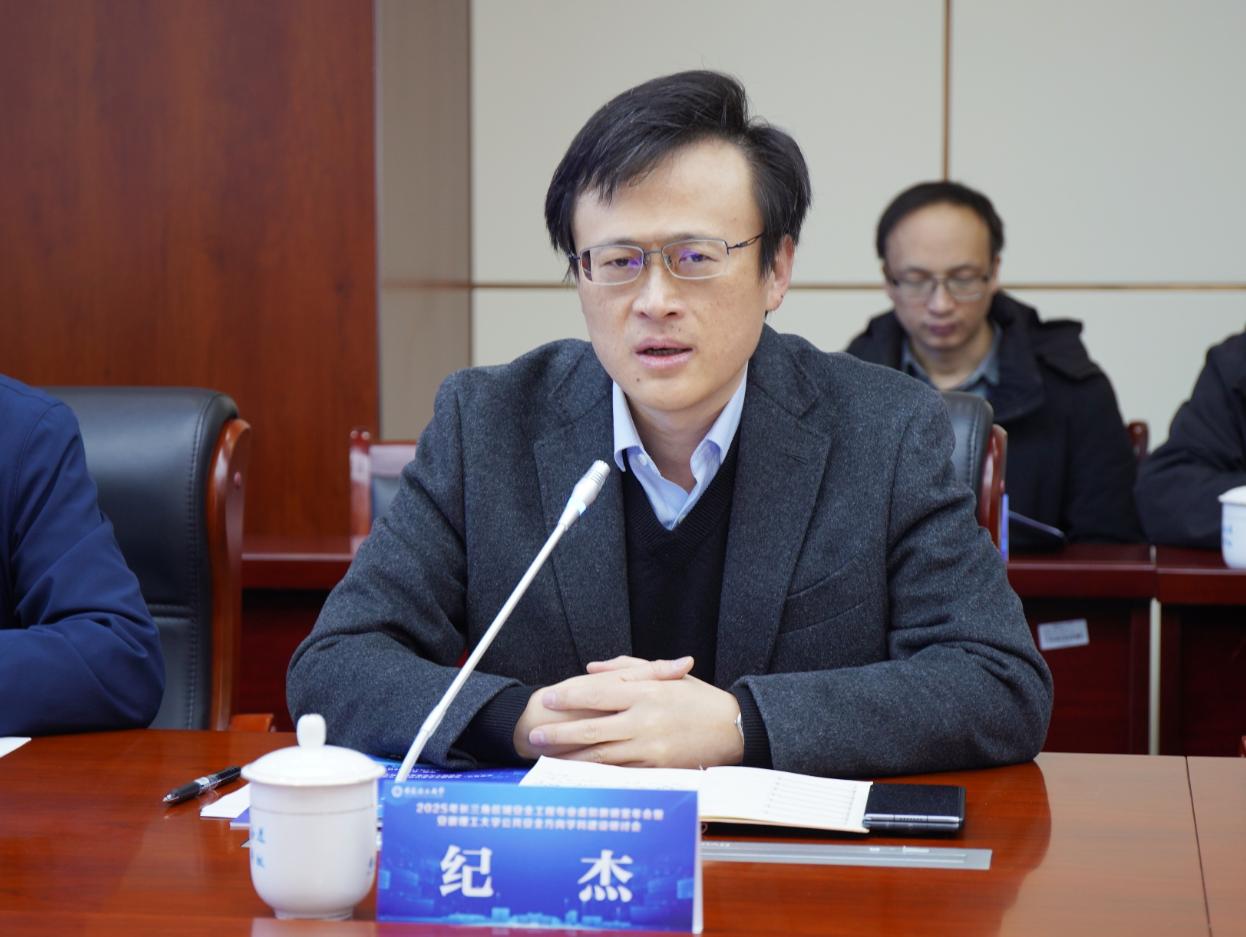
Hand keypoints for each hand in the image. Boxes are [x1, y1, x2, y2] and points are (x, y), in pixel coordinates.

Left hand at [524, 656, 743, 767]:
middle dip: (559, 734)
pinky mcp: (657, 770)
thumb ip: (626, 668)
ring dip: (571, 758)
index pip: (597, 694)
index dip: (568, 697)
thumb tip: (591, 670)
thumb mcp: (666, 674)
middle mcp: (645, 721)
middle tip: (535, 735)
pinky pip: (619, 772)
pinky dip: (596, 773)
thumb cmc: (698, 699)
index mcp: (646, 693)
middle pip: (592, 729)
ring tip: (548, 756)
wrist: (732, 729)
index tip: (547, 699)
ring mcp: (650, 749)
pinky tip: (578, 772)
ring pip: (601, 756)